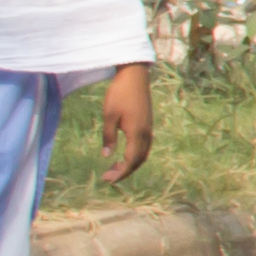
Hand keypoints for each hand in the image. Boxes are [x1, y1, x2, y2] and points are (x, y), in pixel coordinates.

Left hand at [93, 65, 153, 182]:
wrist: (135, 75)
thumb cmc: (119, 93)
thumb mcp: (109, 115)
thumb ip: (108, 137)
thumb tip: (107, 156)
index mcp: (137, 133)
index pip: (130, 161)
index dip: (120, 173)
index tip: (107, 179)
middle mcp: (146, 133)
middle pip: (139, 160)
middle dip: (125, 171)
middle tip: (108, 176)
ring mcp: (148, 128)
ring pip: (143, 154)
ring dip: (131, 163)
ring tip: (115, 167)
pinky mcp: (147, 123)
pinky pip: (144, 146)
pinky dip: (135, 154)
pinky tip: (125, 153)